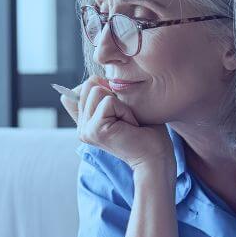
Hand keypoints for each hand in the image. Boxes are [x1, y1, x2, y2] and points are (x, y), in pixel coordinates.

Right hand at [56, 75, 171, 171]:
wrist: (155, 157)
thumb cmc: (145, 132)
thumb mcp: (122, 107)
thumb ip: (104, 95)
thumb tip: (94, 80)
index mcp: (85, 122)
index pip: (80, 89)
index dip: (102, 90)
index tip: (118, 112)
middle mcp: (81, 127)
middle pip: (89, 85)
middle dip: (113, 95)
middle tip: (125, 118)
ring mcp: (85, 130)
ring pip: (96, 90)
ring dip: (120, 103)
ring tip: (127, 122)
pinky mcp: (94, 130)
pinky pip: (108, 101)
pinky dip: (125, 110)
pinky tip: (130, 126)